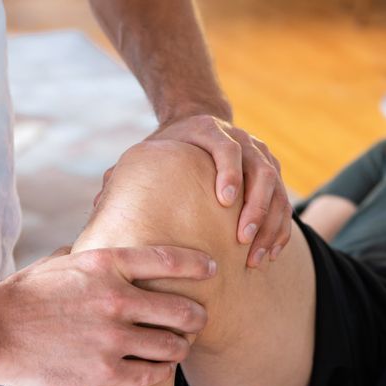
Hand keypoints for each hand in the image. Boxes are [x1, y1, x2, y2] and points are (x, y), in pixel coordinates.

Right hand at [0, 245, 215, 385]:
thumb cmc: (24, 296)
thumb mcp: (60, 263)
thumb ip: (92, 256)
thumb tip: (110, 242)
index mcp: (105, 265)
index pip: (169, 260)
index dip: (198, 264)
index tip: (213, 268)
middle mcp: (115, 299)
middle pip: (183, 310)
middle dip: (196, 318)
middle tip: (196, 322)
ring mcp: (111, 338)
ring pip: (173, 346)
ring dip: (179, 348)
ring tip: (176, 348)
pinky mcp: (103, 372)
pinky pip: (151, 375)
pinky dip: (160, 372)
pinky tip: (158, 369)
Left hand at [95, 115, 290, 267]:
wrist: (198, 126)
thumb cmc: (168, 148)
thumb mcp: (147, 153)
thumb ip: (126, 176)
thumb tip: (100, 208)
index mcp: (211, 131)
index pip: (227, 147)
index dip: (230, 172)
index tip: (225, 201)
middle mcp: (245, 141)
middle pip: (262, 171)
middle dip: (255, 208)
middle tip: (242, 240)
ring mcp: (263, 157)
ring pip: (278, 191)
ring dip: (270, 226)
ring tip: (256, 259)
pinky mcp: (274, 175)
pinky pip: (284, 205)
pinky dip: (279, 231)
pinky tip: (268, 256)